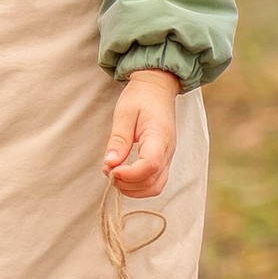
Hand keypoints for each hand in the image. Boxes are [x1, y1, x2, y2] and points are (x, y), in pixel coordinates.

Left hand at [103, 67, 179, 199]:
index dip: (129, 174)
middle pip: (153, 182)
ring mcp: (168, 158)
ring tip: (114, 173)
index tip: (111, 169)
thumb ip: (119, 140)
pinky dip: (138, 185)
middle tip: (109, 171)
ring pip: (155, 187)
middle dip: (127, 184)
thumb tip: (110, 164)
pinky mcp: (163, 161)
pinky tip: (123, 175)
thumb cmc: (140, 98)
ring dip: (132, 188)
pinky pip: (155, 182)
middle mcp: (168, 151)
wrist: (157, 90)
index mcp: (159, 136)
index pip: (150, 165)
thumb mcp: (124, 114)